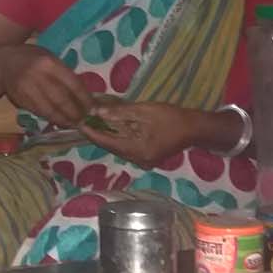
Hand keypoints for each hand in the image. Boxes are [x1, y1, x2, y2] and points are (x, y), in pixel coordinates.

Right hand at [0, 45, 93, 128]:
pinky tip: (60, 121)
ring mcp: (27, 90)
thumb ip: (65, 73)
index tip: (93, 109)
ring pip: (50, 110)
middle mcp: (38, 76)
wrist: (3, 63)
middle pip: (62, 100)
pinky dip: (52, 119)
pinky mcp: (20, 101)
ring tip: (74, 124)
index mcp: (50, 63)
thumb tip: (84, 95)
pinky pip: (40, 113)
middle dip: (76, 113)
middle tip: (85, 120)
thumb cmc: (31, 58)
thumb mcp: (50, 58)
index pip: (73, 84)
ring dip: (64, 120)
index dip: (85, 99)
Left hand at [80, 102, 205, 168]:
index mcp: (137, 151)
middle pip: (112, 147)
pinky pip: (128, 148)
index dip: (92, 133)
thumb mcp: (144, 111)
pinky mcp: (148, 157)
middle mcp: (138, 160)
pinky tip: (114, 128)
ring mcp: (144, 161)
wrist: (194, 128)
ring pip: (120, 148)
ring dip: (109, 136)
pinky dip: (120, 138)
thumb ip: (119, 113)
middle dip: (99, 134)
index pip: (107, 143)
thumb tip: (96, 113)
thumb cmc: (170, 118)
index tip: (79, 124)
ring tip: (96, 123)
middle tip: (85, 121)